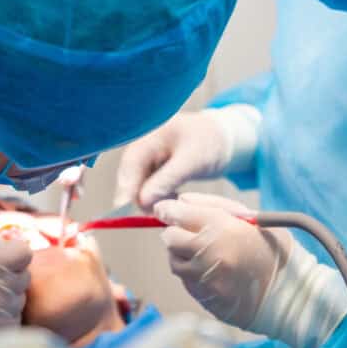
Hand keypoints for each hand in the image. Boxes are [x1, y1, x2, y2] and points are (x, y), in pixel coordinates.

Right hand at [0, 240, 31, 347]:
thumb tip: (9, 245)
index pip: (22, 251)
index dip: (13, 258)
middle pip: (24, 277)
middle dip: (10, 282)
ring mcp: (1, 314)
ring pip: (20, 300)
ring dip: (7, 304)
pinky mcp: (4, 335)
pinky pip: (15, 322)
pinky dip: (3, 323)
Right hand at [115, 111, 231, 209]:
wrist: (224, 140)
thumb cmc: (210, 143)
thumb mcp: (191, 162)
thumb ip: (166, 180)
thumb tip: (142, 202)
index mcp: (149, 135)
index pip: (130, 163)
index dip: (125, 186)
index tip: (122, 208)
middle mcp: (144, 145)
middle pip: (131, 175)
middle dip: (140, 196)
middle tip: (156, 212)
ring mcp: (149, 156)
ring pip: (140, 184)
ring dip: (151, 197)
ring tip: (173, 200)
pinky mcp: (156, 167)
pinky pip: (150, 186)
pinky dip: (159, 195)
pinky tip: (174, 196)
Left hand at [155, 194, 346, 347]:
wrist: (291, 296)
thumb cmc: (276, 252)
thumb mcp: (253, 219)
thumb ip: (215, 206)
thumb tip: (181, 202)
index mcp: (224, 229)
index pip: (179, 213)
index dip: (169, 209)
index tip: (165, 209)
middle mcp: (210, 254)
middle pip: (170, 237)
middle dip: (175, 231)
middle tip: (187, 230)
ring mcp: (206, 279)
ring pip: (174, 261)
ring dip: (182, 253)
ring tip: (204, 252)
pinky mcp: (205, 299)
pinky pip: (186, 281)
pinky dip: (192, 272)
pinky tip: (211, 270)